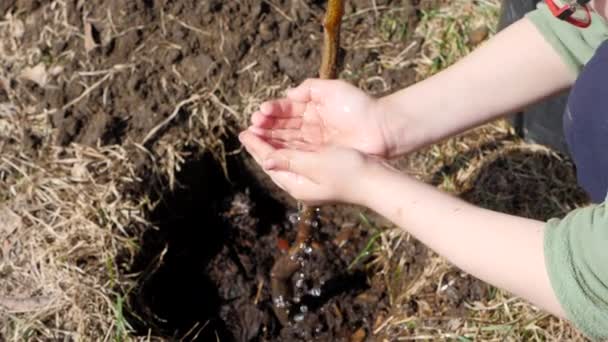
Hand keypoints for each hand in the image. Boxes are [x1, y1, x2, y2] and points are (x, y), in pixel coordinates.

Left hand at [239, 130, 371, 205]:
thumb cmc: (350, 171)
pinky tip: (287, 140)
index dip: (256, 146)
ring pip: (286, 160)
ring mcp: (312, 180)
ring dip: (273, 145)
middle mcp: (302, 184)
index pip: (269, 163)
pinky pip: (297, 158)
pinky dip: (288, 147)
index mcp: (297, 184)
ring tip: (262, 131)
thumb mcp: (316, 163)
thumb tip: (265, 161)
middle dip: (261, 146)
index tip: (243, 132)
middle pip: (275, 162)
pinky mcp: (323, 174)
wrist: (378, 181)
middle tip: (247, 131)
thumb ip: (290, 160)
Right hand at [248, 78, 391, 157]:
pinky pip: (297, 155)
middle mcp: (311, 127)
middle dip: (265, 127)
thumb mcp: (333, 89)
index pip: (286, 110)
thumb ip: (309, 88)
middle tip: (251, 127)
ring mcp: (315, 143)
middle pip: (282, 127)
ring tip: (254, 138)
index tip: (260, 113)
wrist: (382, 129)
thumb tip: (288, 94)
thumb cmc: (360, 106)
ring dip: (269, 140)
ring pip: (286, 142)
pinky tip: (269, 151)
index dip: (272, 111)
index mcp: (312, 108)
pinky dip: (282, 153)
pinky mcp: (320, 157)